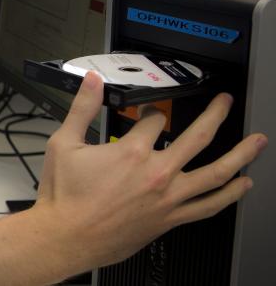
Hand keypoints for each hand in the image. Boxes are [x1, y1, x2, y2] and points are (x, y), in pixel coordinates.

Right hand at [0, 72, 266, 284]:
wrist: (65, 237)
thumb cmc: (64, 197)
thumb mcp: (64, 143)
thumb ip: (82, 109)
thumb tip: (91, 83)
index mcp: (132, 151)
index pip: (154, 119)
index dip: (152, 110)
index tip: (149, 111)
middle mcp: (157, 173)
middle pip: (199, 137)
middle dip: (215, 115)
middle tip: (225, 104)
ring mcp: (168, 198)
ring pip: (216, 174)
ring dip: (240, 155)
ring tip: (256, 143)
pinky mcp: (170, 219)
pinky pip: (209, 206)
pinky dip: (229, 195)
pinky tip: (242, 186)